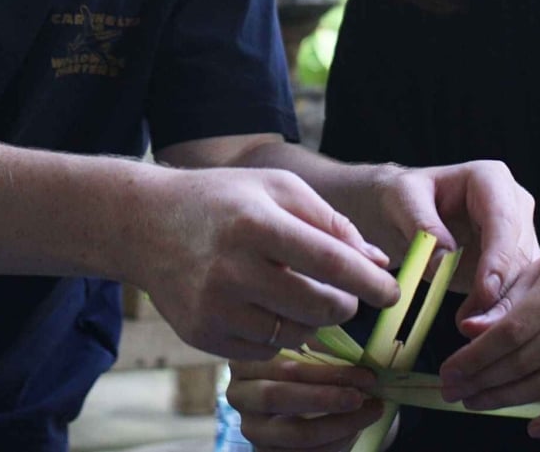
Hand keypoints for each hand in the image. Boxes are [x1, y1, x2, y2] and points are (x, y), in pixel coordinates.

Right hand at [134, 167, 398, 359]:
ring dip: (313, 322)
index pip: (330, 262)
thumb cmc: (222, 200)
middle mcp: (231, 268)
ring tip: (303, 295)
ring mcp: (213, 306)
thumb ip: (330, 222)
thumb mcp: (277, 187)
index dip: (369, 281)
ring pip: (295, 335)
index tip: (393, 293)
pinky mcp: (201, 334)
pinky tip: (269, 308)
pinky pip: (263, 351)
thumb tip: (377, 261)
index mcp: (255, 223)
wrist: (146, 223)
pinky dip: (278, 335)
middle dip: (345, 305)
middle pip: (318, 306)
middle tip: (348, 295)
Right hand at [226, 356, 385, 451]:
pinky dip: (335, 443)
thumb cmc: (309, 369)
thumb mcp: (310, 351)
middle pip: (279, 398)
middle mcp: (240, 395)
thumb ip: (321, 347)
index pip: (283, 366)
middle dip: (327, 398)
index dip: (326, 371)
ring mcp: (251, 429)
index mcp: (246, 361)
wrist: (304, 404)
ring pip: (295, 432)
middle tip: (362, 396)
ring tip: (371, 412)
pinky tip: (355, 430)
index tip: (366, 373)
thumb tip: (347, 340)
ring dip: (339, 424)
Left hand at [364, 160, 539, 317]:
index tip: (486, 291)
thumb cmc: (404, 198)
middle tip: (475, 325)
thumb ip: (423, 227)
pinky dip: (499, 314)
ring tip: (471, 332)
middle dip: (501, 292)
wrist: (405, 211)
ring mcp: (519, 236)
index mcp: (492, 179)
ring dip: (501, 309)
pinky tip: (479, 333)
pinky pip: (516, 293)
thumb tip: (443, 262)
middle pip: (520, 254)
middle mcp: (515, 205)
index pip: (503, 221)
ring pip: (525, 279)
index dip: (498, 258)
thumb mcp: (403, 201)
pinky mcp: (514, 265)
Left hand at [438, 232, 539, 437]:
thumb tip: (467, 329)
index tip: (450, 369)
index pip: (512, 329)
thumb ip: (508, 297)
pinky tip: (534, 426)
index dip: (476, 355)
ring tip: (476, 401)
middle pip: (527, 359)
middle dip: (483, 380)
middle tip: (453, 390)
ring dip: (508, 398)